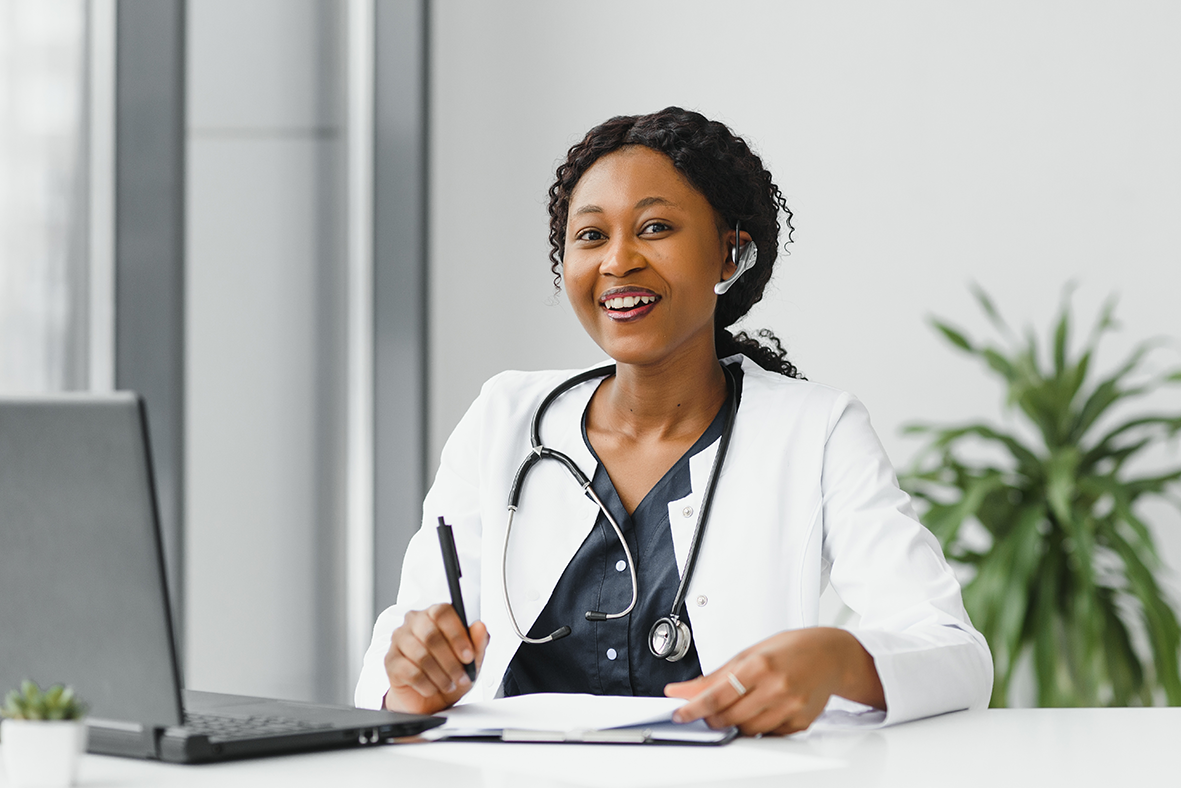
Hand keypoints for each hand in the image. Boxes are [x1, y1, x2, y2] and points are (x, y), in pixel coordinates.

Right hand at [383, 603, 489, 714]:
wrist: (428, 698)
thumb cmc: (448, 672)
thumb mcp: (470, 660)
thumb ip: (477, 642)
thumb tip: (479, 627)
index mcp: (434, 614)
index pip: (442, 612)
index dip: (457, 635)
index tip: (469, 656)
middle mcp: (414, 622)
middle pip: (431, 635)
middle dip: (450, 661)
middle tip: (461, 677)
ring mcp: (399, 640)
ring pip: (421, 655)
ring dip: (440, 675)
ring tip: (448, 685)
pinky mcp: (390, 661)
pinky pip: (411, 672)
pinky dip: (427, 685)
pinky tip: (432, 688)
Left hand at [664, 627, 883, 735]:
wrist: (831, 654)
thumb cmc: (790, 649)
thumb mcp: (749, 653)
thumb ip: (716, 675)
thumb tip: (683, 690)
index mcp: (761, 665)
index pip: (718, 694)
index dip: (694, 708)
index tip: (680, 714)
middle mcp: (777, 687)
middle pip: (730, 717)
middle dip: (712, 718)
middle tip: (706, 713)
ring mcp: (791, 707)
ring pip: (748, 730)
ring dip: (735, 724)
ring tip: (739, 706)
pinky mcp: (801, 722)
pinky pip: (769, 735)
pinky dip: (759, 727)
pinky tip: (762, 710)